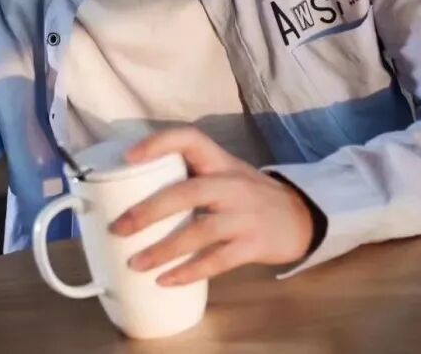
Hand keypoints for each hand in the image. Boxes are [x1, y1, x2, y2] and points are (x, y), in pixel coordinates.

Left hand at [109, 126, 319, 285]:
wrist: (301, 216)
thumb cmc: (249, 195)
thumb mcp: (225, 174)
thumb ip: (192, 176)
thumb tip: (137, 190)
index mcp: (220, 161)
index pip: (189, 138)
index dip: (159, 144)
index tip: (129, 157)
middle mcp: (232, 184)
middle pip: (186, 192)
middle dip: (148, 211)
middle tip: (119, 227)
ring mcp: (244, 215)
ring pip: (199, 231)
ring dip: (164, 249)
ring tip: (136, 262)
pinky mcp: (254, 244)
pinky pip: (217, 260)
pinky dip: (190, 272)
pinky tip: (166, 281)